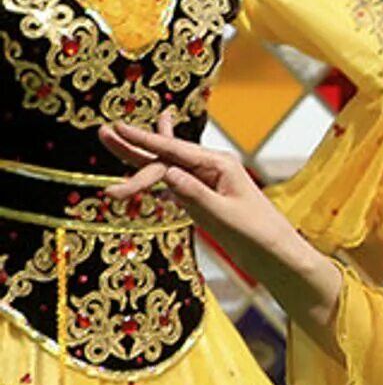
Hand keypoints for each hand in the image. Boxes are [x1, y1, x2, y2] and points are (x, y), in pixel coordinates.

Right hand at [100, 117, 342, 341]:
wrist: (276, 254)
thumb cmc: (259, 235)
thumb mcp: (224, 216)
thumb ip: (195, 195)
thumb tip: (168, 173)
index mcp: (220, 164)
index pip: (174, 151)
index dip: (144, 141)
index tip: (117, 130)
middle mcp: (212, 167)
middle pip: (166, 155)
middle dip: (134, 147)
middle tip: (104, 132)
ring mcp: (206, 180)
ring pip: (166, 166)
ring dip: (138, 159)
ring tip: (111, 141)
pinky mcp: (203, 196)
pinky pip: (173, 180)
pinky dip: (154, 172)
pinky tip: (145, 157)